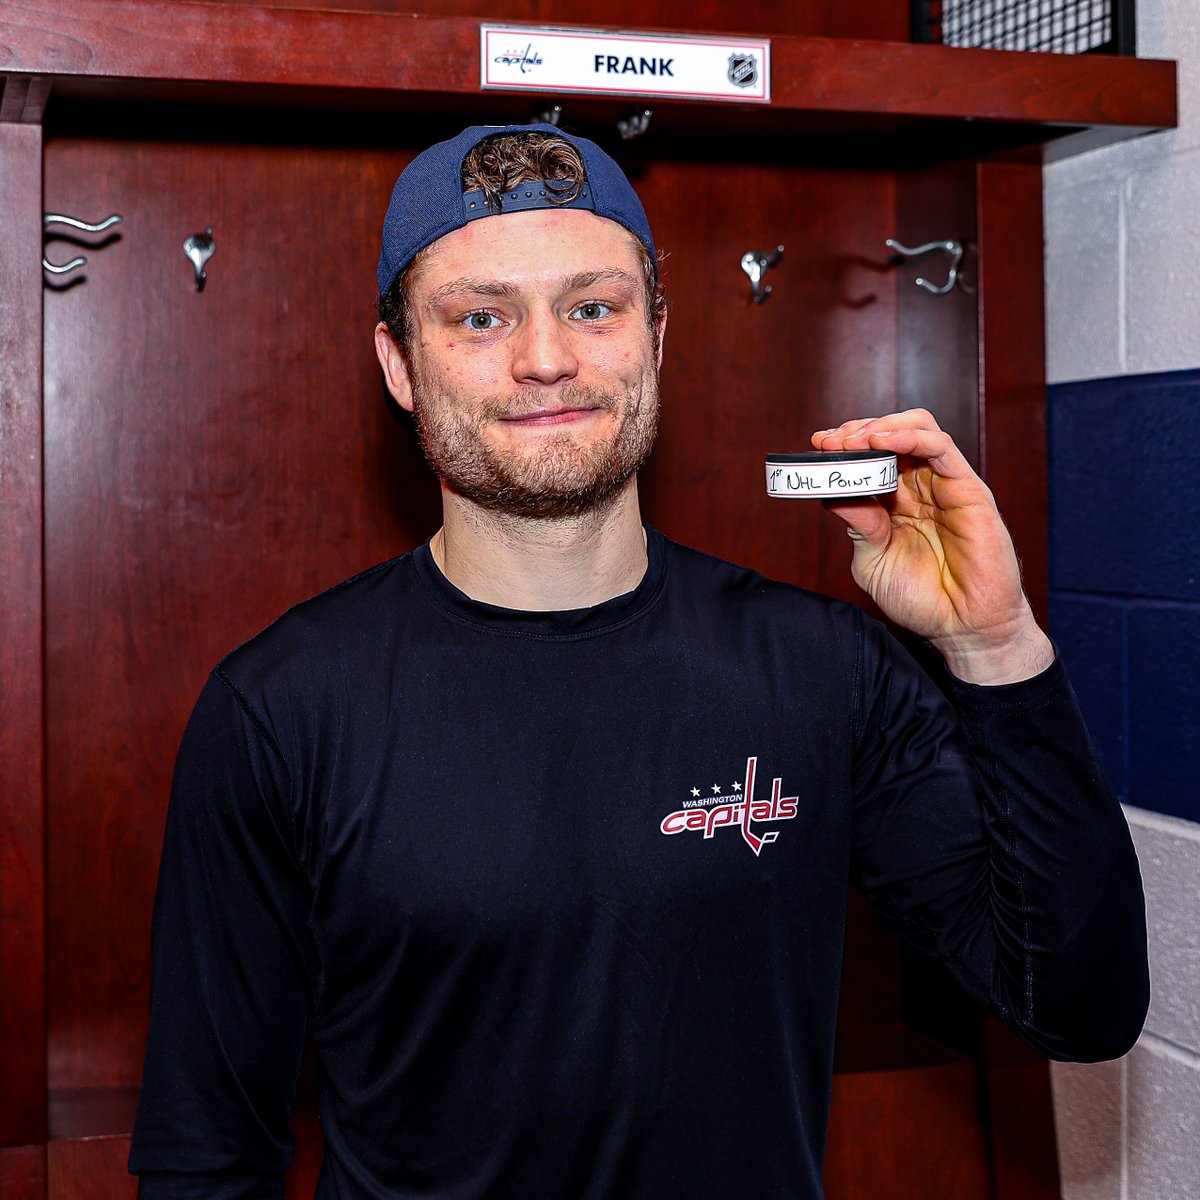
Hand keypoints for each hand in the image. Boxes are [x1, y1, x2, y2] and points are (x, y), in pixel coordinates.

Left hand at [812, 409, 1053, 684]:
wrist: (963, 629)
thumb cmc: (922, 600)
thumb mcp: (873, 563)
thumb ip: (858, 527)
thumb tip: (831, 494)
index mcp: (895, 504)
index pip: (869, 459)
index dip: (843, 448)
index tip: (816, 446)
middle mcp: (920, 489)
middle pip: (890, 436)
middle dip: (856, 432)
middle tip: (830, 441)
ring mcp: (944, 486)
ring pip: (918, 430)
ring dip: (880, 427)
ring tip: (853, 439)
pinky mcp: (969, 490)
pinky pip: (941, 447)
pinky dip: (910, 436)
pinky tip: (882, 442)